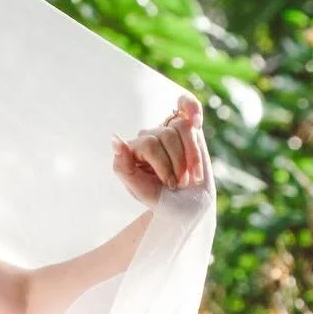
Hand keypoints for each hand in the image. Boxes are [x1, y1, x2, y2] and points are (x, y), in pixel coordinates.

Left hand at [112, 92, 207, 207]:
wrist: (185, 205)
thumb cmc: (159, 198)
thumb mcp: (137, 188)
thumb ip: (122, 165)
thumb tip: (115, 139)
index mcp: (132, 150)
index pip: (150, 145)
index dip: (164, 166)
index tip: (170, 185)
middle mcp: (148, 137)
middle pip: (167, 136)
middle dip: (177, 164)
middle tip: (179, 184)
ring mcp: (166, 131)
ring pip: (181, 127)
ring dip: (191, 156)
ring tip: (190, 176)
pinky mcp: (186, 129)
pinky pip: (188, 108)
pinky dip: (194, 111)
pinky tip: (197, 122)